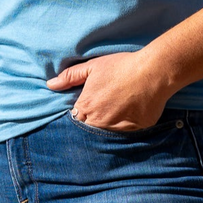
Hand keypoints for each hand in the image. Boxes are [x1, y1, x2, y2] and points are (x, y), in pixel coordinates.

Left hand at [46, 51, 173, 131]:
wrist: (152, 72)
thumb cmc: (121, 67)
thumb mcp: (92, 67)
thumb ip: (70, 76)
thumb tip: (51, 85)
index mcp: (87, 106)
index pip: (75, 119)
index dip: (80, 113)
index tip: (86, 107)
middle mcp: (100, 121)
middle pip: (89, 129)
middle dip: (91, 122)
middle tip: (102, 110)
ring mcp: (117, 128)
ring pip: (105, 134)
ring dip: (106, 127)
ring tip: (115, 113)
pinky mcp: (134, 132)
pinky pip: (124, 136)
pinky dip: (123, 129)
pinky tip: (127, 116)